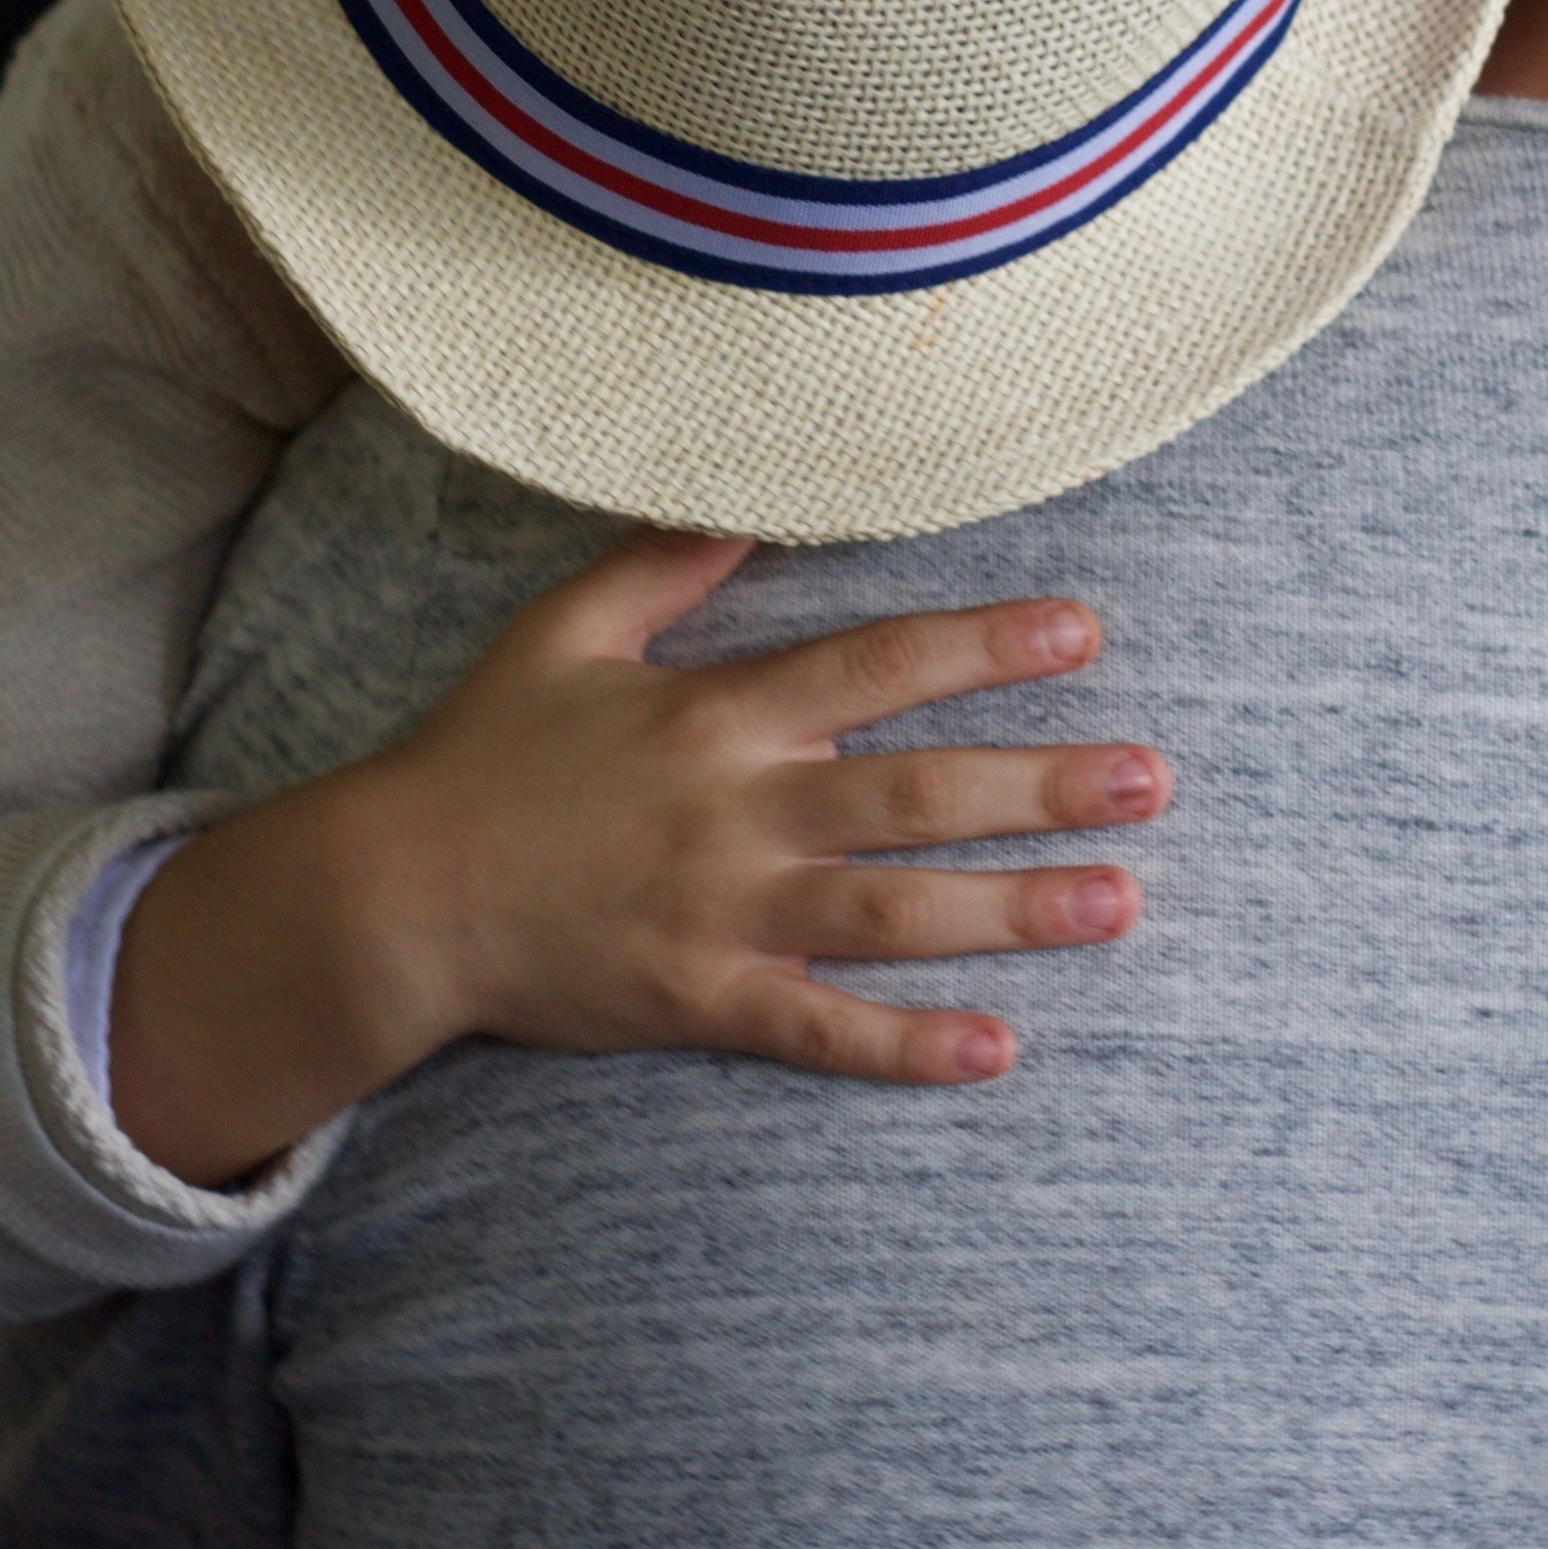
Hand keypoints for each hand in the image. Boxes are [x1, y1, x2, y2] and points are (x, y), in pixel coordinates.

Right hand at [107, 527, 1160, 1186]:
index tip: (1081, 633)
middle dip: (1040, 785)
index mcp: (714, 713)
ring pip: (892, 910)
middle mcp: (735, 809)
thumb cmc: (480, 756)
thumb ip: (662, 562)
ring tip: (1121, 902)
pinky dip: (905, 1045)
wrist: (394, 896)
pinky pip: (818, 1028)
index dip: (981, 646)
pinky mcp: (699, 999)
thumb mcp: (560, 631)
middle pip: (914, 790)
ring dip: (1012, 909)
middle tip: (1152, 781)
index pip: (875, 666)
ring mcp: (722, 912)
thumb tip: (755, 496)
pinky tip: (996, 1051)